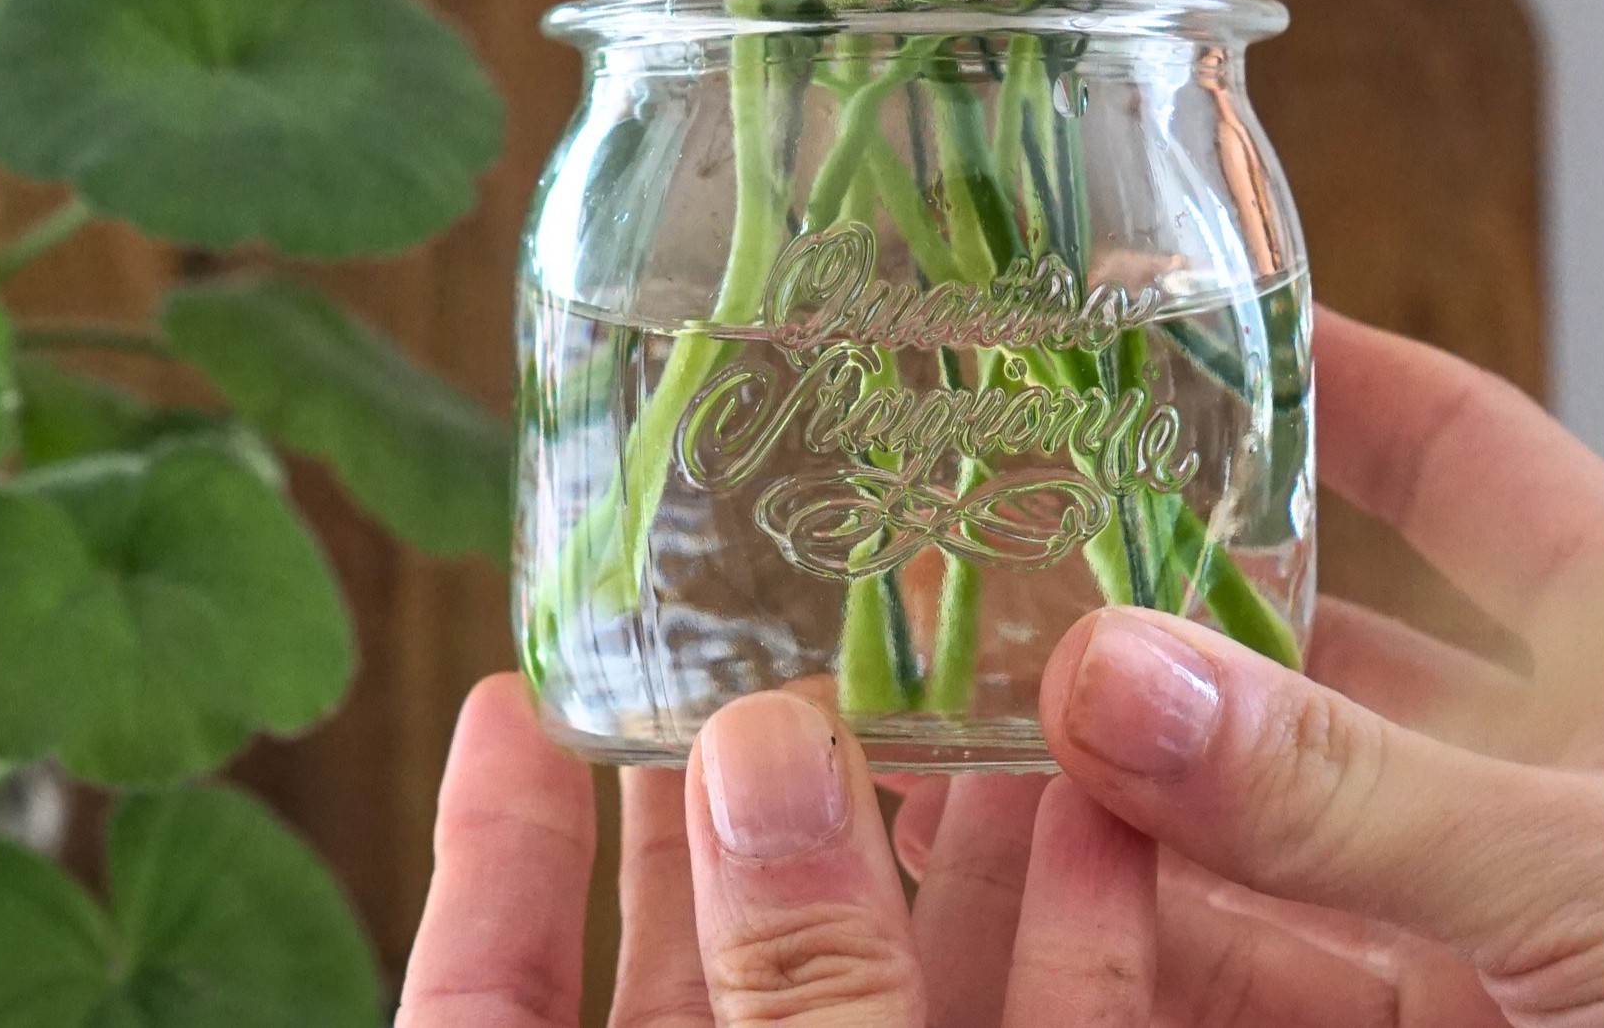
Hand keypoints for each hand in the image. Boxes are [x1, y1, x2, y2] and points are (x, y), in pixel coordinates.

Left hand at [399, 673, 1154, 1026]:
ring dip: (952, 835)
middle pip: (723, 965)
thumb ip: (789, 993)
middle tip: (793, 616)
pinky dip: (1086, 943)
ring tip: (979, 663)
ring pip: (911, 989)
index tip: (513, 688)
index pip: (493, 1017)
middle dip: (761, 788)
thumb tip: (758, 749)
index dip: (498, 853)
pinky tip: (1110, 811)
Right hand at [991, 308, 1603, 1026]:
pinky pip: (1275, 976)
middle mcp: (1576, 782)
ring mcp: (1515, 930)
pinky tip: (1062, 893)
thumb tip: (1118, 676)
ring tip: (994, 742)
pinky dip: (1162, 940)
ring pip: (1281, 835)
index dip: (1335, 388)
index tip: (1191, 335)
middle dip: (1179, 631)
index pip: (1474, 467)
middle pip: (1336, 667)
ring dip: (1142, 798)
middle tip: (1026, 583)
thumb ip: (1355, 784)